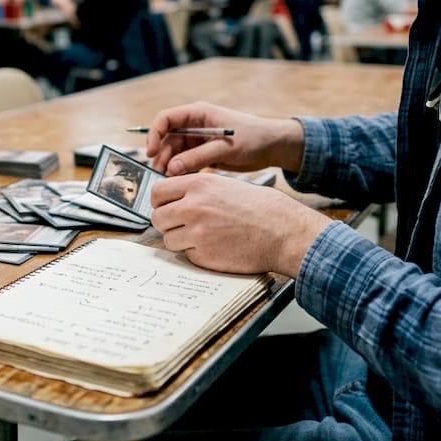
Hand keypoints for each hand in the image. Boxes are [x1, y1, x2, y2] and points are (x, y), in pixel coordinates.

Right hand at [145, 102, 303, 175]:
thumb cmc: (254, 138)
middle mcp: (195, 125)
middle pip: (168, 139)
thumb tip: (172, 168)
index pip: (166, 119)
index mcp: (198, 114)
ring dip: (170, 166)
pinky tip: (182, 182)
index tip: (151, 152)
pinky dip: (182, 171)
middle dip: (162, 156)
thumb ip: (198, 157)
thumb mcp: (225, 148)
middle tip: (160, 175)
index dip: (154, 134)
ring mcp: (198, 139)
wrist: (274, 146)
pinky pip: (186, 161)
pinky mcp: (203, 152)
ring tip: (169, 182)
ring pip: (175, 152)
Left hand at [150, 174, 331, 276]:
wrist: (283, 231)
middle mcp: (193, 207)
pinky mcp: (203, 255)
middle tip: (182, 225)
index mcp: (198, 185)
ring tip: (203, 236)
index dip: (160, 202)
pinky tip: (215, 246)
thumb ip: (197, 191)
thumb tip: (175, 199)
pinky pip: (186, 254)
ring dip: (180, 240)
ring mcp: (197, 232)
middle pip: (157, 217)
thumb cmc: (261, 208)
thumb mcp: (226, 185)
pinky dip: (196, 253)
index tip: (166, 207)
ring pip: (168, 239)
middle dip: (168, 223)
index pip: (158, 193)